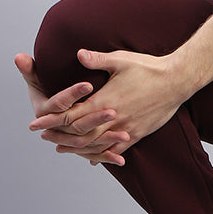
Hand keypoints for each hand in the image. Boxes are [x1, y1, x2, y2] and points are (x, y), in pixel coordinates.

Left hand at [26, 48, 187, 163]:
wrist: (177, 81)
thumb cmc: (148, 67)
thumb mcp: (120, 59)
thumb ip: (97, 59)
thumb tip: (78, 54)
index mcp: (104, 100)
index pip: (70, 114)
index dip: (51, 119)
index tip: (36, 123)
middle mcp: (113, 118)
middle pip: (79, 134)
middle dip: (59, 136)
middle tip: (43, 137)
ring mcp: (126, 128)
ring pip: (96, 144)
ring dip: (77, 148)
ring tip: (63, 149)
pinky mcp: (138, 132)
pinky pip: (117, 149)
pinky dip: (103, 155)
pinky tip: (95, 159)